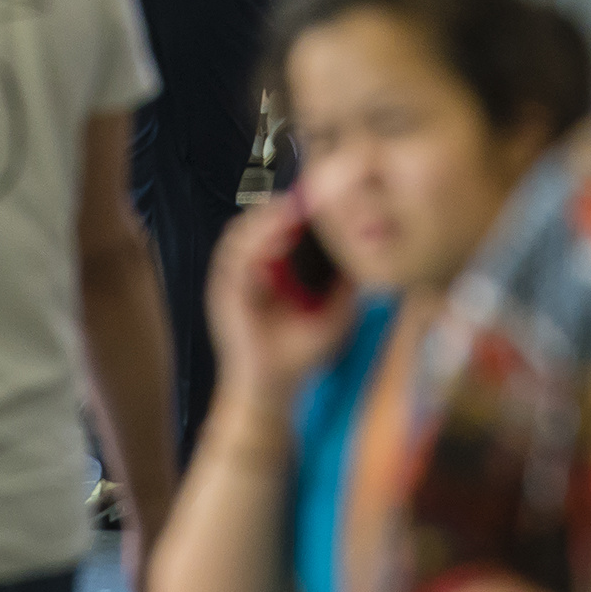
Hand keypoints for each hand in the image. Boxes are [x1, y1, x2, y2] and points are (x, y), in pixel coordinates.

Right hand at [200, 194, 358, 403]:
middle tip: (305, 198)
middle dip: (279, 209)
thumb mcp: (331, 318)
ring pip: (241, 235)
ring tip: (291, 213)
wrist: (270, 392)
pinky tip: (277, 243)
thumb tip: (365, 262)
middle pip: (256, 224)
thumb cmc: (297, 359)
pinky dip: (252, 247)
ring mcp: (233, 282)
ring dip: (265, 222)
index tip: (318, 199)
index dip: (294, 211)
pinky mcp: (225, 295)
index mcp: (271, 272)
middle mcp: (248, 272)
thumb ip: (345, 291)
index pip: (277, 229)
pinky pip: (234, 261)